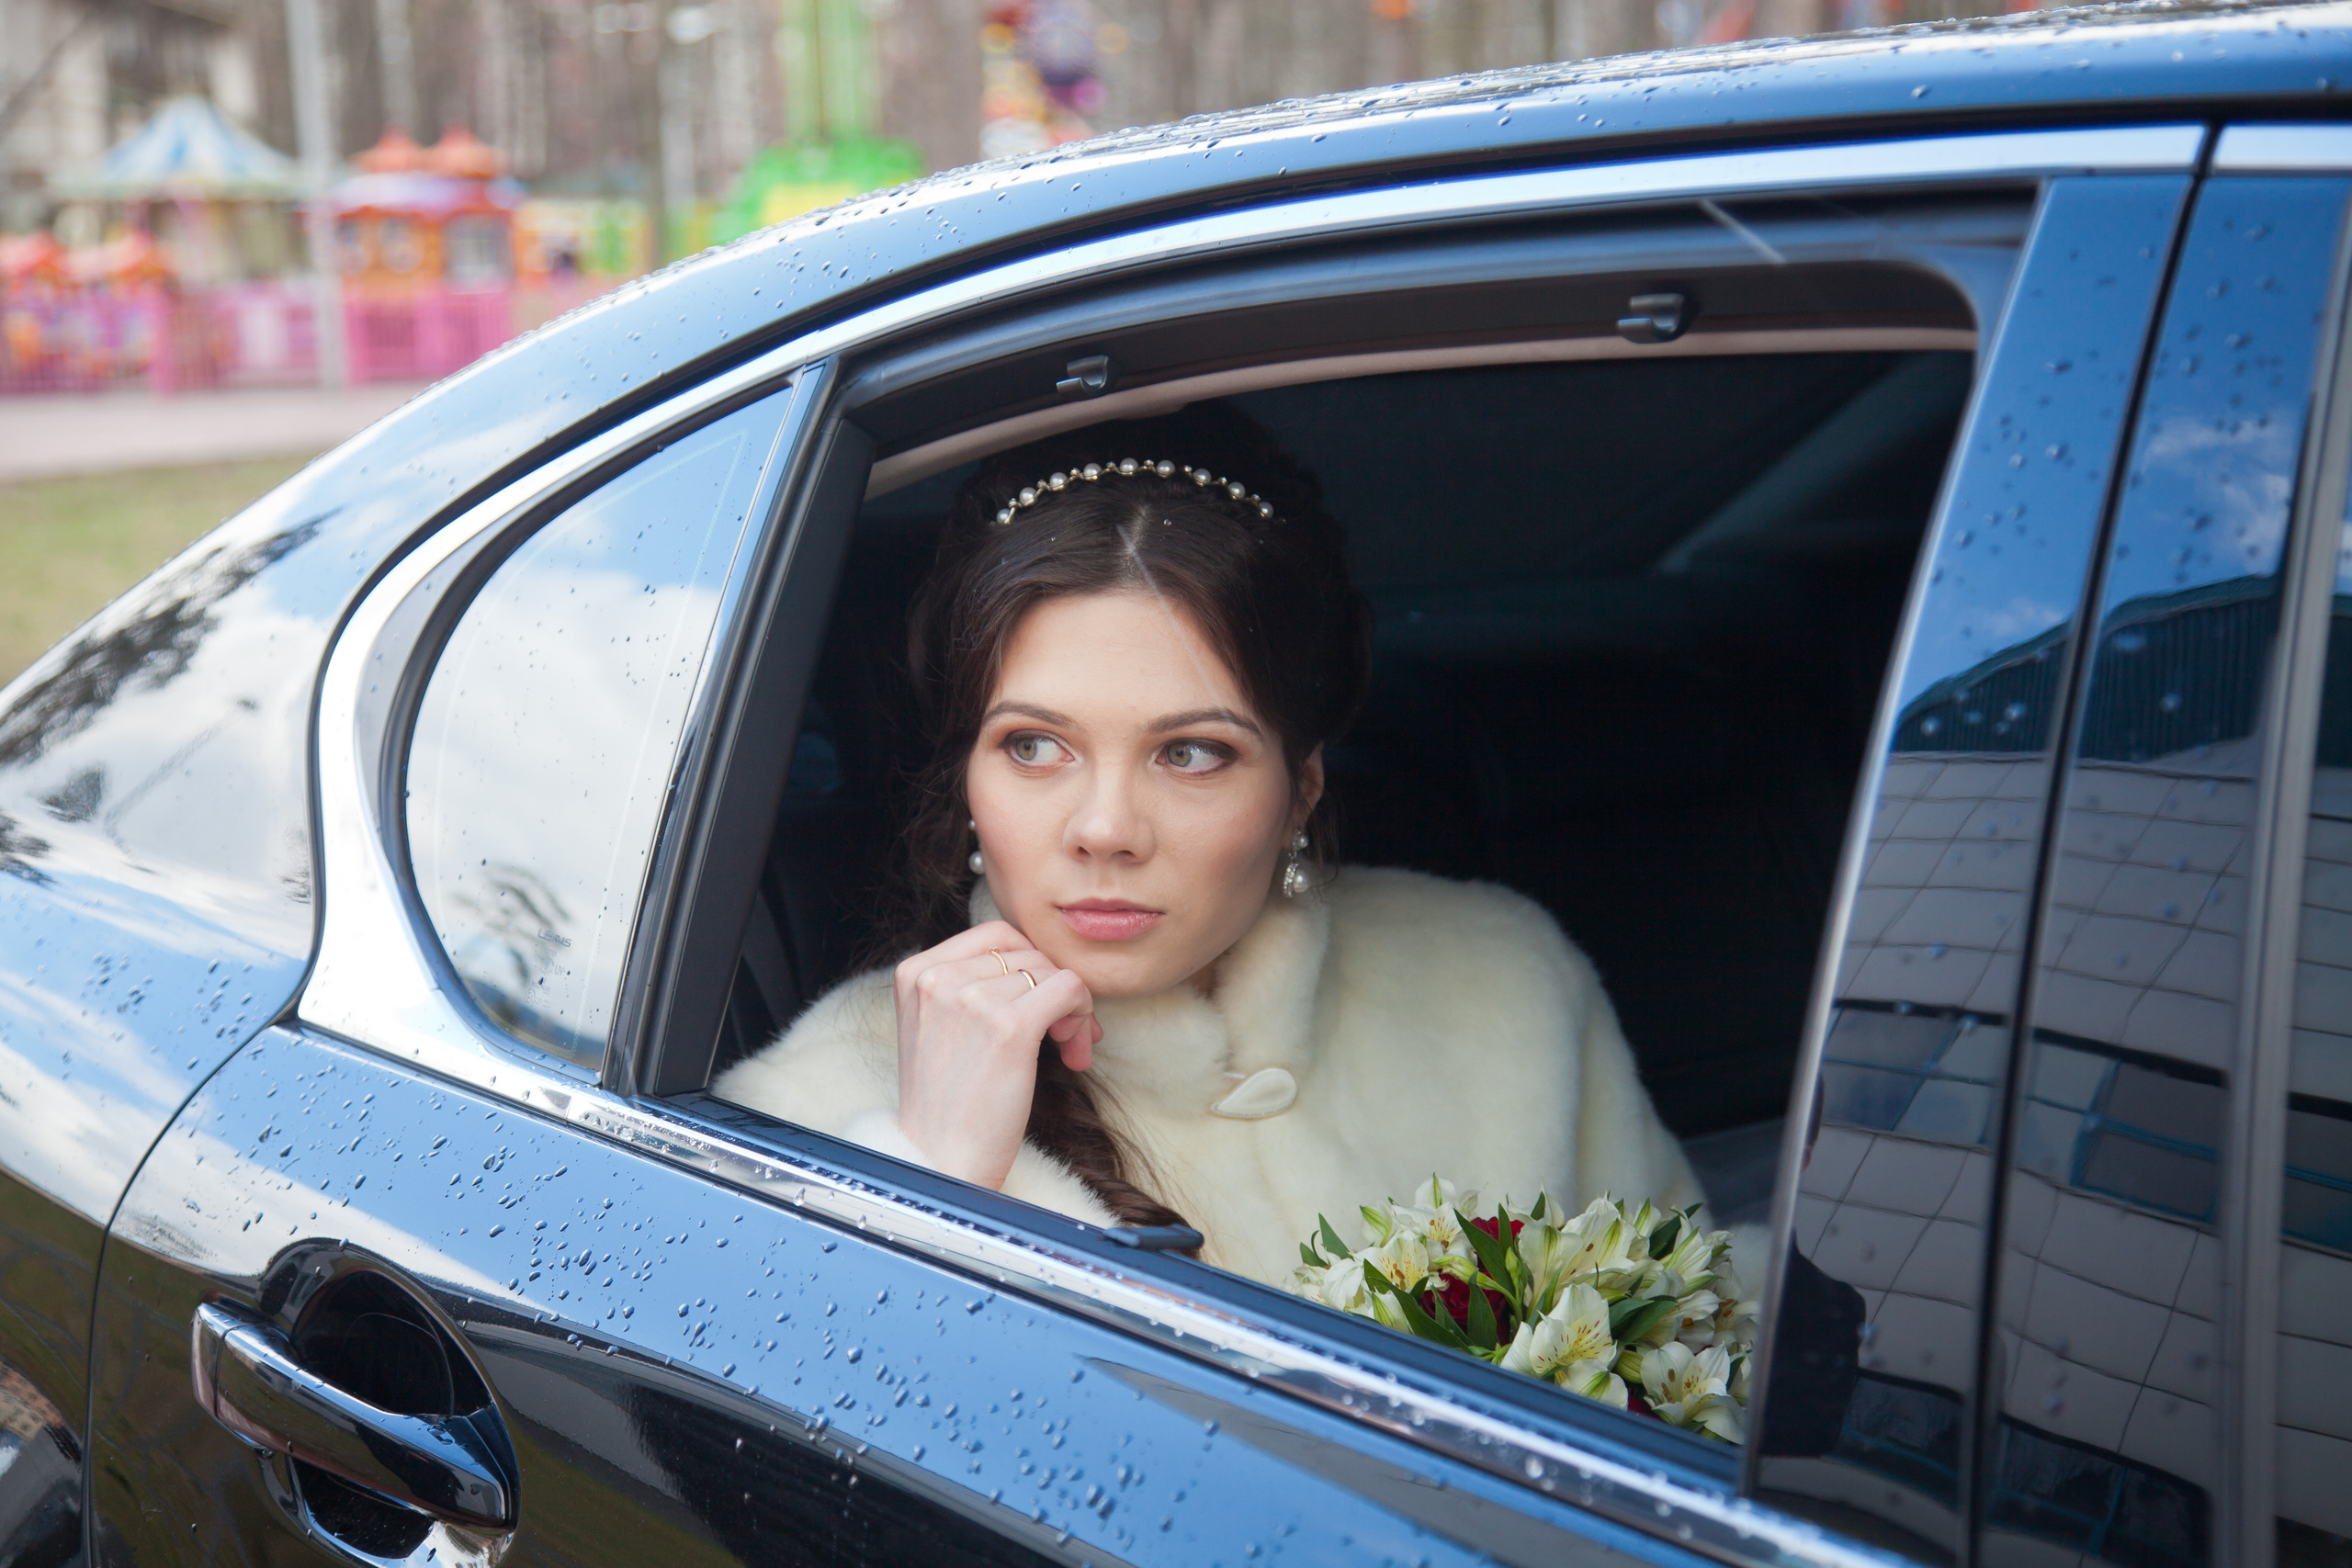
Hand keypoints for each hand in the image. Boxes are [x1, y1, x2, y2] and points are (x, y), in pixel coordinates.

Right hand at [892, 920, 1101, 1190]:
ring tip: (1067, 1050)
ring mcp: (971, 999)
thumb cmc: (948, 1102)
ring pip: (1052, 972)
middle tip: (1064, 1034)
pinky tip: (1074, 1052)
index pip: (995, 935)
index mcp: (914, 971)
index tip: (1039, 1004)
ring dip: (1072, 1009)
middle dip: (1054, 988)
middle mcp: (937, 977)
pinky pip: (1070, 989)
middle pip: (1027, 952)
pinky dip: (1082, 1016)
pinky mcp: (1009, 1027)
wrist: (941, 1161)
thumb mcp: (938, 1026)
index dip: (1029, 965)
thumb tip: (1043, 963)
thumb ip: (970, 985)